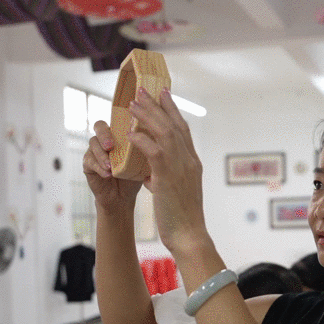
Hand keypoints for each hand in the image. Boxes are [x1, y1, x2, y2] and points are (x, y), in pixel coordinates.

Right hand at [83, 121, 142, 212]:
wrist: (123, 197)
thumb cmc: (134, 176)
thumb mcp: (143, 160)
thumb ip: (146, 147)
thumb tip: (156, 137)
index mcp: (119, 134)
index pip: (116, 119)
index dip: (119, 117)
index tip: (127, 125)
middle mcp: (105, 139)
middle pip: (100, 126)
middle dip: (105, 135)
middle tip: (111, 146)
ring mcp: (95, 150)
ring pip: (93, 143)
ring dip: (102, 154)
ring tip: (110, 166)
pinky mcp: (88, 163)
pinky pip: (89, 161)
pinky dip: (99, 167)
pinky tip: (108, 174)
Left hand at [127, 88, 208, 253]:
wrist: (189, 234)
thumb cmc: (182, 218)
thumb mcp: (175, 192)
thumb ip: (165, 178)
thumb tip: (151, 174)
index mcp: (193, 163)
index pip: (183, 130)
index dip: (173, 111)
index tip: (163, 94)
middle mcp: (189, 161)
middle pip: (174, 125)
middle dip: (159, 105)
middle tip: (145, 89)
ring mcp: (181, 168)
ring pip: (165, 132)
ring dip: (148, 116)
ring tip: (133, 103)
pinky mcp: (168, 177)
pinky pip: (154, 151)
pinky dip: (142, 140)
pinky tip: (130, 133)